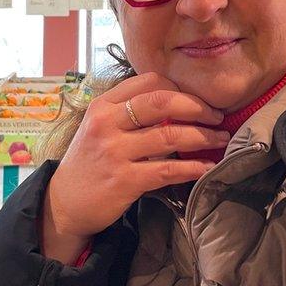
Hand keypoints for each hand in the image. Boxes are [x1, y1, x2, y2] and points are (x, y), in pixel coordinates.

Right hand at [41, 72, 226, 262]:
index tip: (199, 101)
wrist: (64, 204)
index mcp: (103, 105)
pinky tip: (207, 167)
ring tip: (221, 139)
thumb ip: (130, 112)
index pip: (149, 81)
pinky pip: (168, 170)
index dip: (181, 88)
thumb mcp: (101, 127)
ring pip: (170, 135)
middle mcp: (106, 123)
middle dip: (198, 107)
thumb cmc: (90, 161)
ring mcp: (114, 152)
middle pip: (162, 101)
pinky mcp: (124, 180)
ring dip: (203, 136)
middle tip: (217, 117)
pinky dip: (193, 167)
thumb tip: (179, 103)